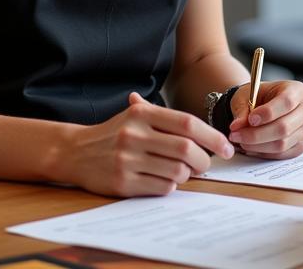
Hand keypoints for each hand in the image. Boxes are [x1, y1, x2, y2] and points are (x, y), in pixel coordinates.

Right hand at [62, 93, 234, 197]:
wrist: (75, 151)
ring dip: (187, 175)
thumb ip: (166, 117)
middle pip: (186, 149)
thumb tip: (204, 129)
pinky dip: (170, 186)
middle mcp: (135, 134)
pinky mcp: (122, 183)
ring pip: (176, 172)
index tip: (227, 148)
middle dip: (204, 160)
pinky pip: (161, 188)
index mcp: (143, 114)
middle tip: (207, 165)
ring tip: (183, 172)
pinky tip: (164, 180)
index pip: (187, 123)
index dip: (212, 136)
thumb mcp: (135, 115)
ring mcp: (128, 159)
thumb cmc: (114, 133)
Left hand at [227, 79, 302, 159]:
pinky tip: (251, 147)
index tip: (251, 119)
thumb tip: (237, 126)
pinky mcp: (301, 145)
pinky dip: (264, 153)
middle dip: (257, 134)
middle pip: (285, 127)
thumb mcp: (246, 96)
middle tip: (236, 135)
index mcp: (297, 90)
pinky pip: (282, 155)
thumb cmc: (257, 97)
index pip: (287, 102)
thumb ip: (242, 110)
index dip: (268, 113)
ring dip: (258, 146)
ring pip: (282, 144)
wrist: (262, 106)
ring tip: (241, 141)